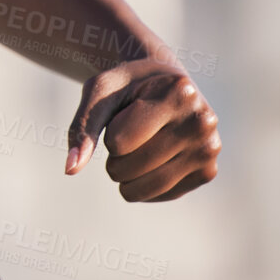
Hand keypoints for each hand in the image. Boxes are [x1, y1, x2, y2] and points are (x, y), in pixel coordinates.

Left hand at [65, 61, 220, 201]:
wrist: (164, 83)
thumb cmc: (127, 86)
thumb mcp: (99, 92)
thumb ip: (82, 128)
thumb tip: (70, 170)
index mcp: (179, 93)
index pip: (117, 142)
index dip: (108, 133)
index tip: (124, 113)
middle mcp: (202, 121)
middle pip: (129, 168)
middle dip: (113, 158)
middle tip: (125, 137)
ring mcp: (209, 149)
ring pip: (144, 188)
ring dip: (125, 176)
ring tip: (136, 149)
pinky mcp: (208, 172)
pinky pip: (159, 196)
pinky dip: (142, 186)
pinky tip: (152, 160)